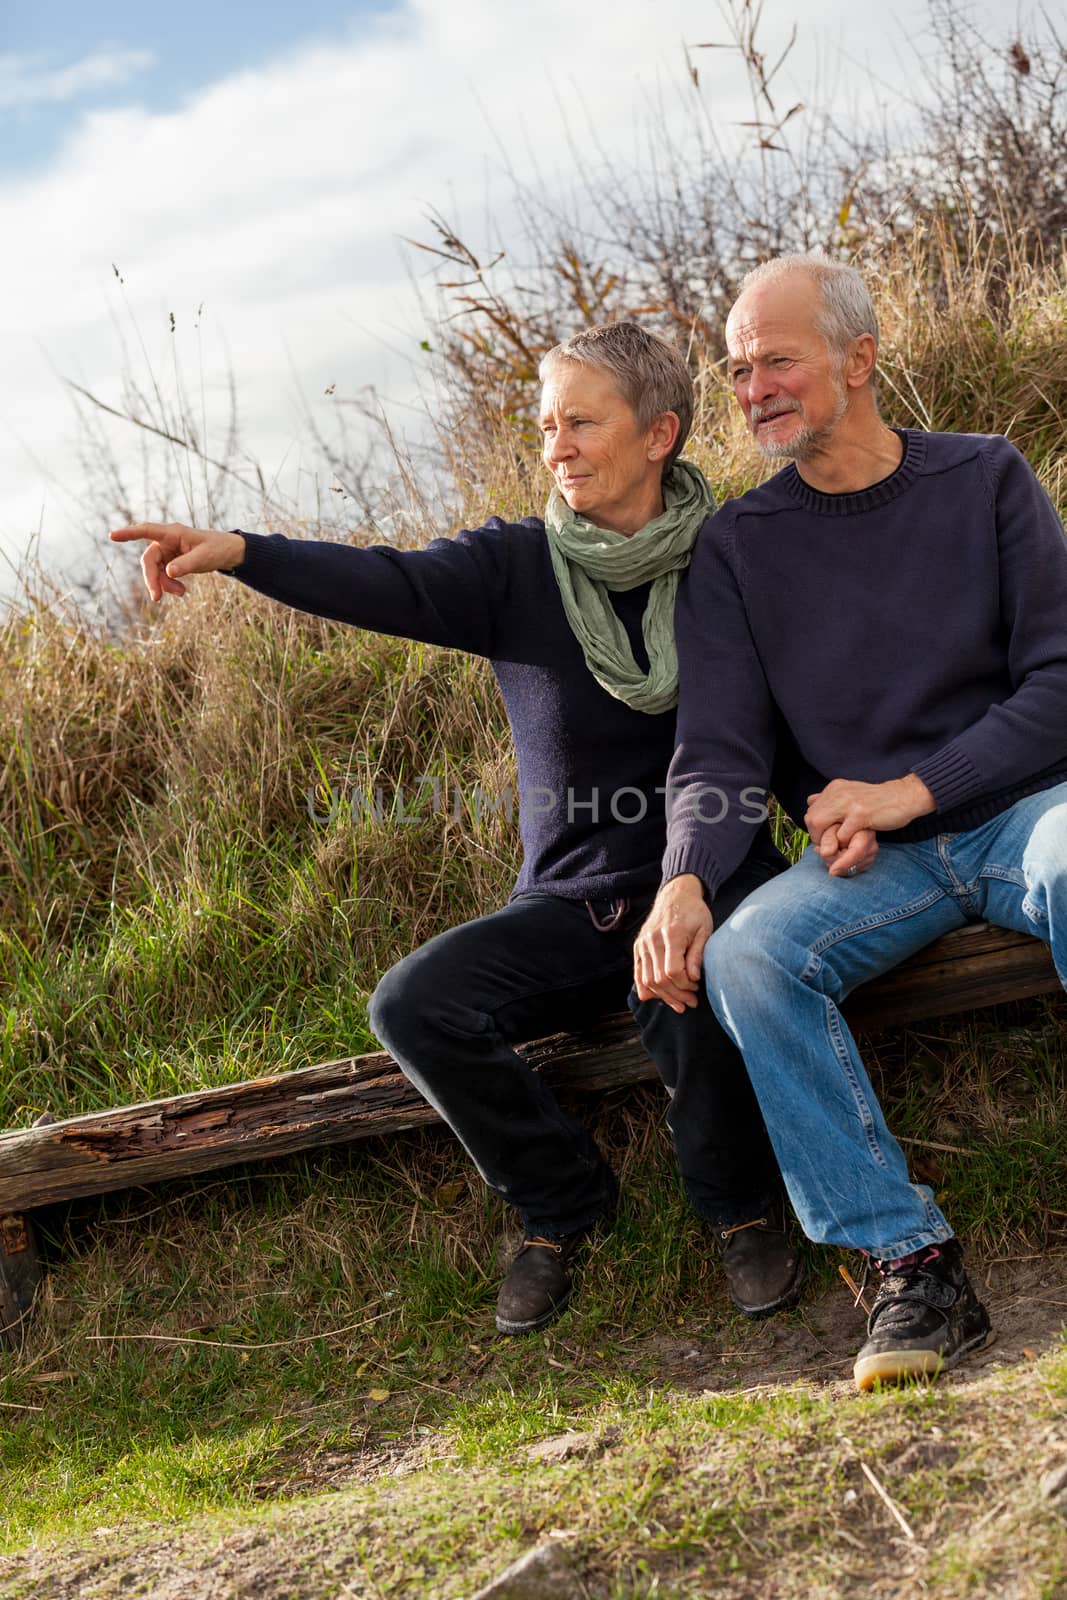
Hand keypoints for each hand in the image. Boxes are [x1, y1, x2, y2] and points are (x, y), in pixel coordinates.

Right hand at [109, 521, 245, 601]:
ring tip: (182, 593)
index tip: (112, 535)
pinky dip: (169, 585)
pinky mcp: (170, 562)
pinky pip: (162, 575)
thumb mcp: (204, 558)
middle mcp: (165, 541)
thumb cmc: (216, 549)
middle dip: (152, 579)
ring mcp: (166, 552)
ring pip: (155, 571)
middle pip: (149, 560)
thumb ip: (186, 564)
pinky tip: (181, 591)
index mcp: (172, 533)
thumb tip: (168, 571)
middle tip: (156, 598)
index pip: (146, 531)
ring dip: (163, 585)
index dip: (129, 533)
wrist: (226, 553)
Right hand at [633, 875, 712, 1011]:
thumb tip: (693, 978)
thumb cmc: (694, 913)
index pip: (672, 971)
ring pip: (647, 980)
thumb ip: (697, 954)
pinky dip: (647, 989)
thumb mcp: (704, 930)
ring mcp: (642, 944)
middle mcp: (652, 940)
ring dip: (663, 996)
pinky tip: (659, 997)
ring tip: (679, 1003)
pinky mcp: (638, 947)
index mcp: (671, 935)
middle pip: (659, 979)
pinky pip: (638, 973)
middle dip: (676, 995)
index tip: (696, 986)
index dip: (685, 985)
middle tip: (691, 1001)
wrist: (676, 895)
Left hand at [804, 776, 935, 876]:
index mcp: (835, 788)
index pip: (810, 810)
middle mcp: (838, 792)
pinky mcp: (861, 815)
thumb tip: (810, 800)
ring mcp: (848, 803)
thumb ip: (831, 798)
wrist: (905, 797)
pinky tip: (852, 845)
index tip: (825, 838)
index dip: (814, 828)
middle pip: (811, 819)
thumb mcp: (851, 793)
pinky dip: (843, 844)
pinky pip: (841, 834)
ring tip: (837, 848)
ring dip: (826, 842)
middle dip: (816, 837)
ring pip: (819, 825)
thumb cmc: (879, 801)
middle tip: (828, 847)